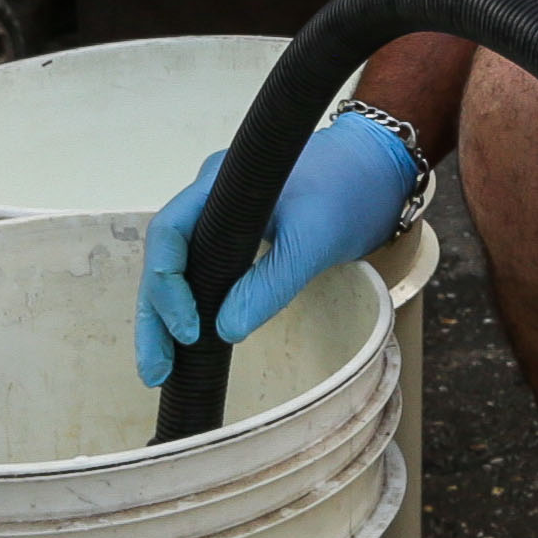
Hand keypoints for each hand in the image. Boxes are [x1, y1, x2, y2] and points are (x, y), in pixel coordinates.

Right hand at [135, 109, 415, 384]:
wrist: (382, 167)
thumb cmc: (353, 188)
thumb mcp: (316, 241)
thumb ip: (272, 284)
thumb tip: (223, 331)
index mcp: (220, 183)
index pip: (169, 233)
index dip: (169, 286)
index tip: (190, 330)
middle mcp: (212, 196)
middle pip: (166, 257)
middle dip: (155, 315)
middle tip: (155, 370)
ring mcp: (224, 213)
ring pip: (181, 266)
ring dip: (167, 315)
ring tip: (161, 369)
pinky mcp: (241, 232)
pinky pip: (203, 267)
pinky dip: (193, 302)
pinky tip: (189, 338)